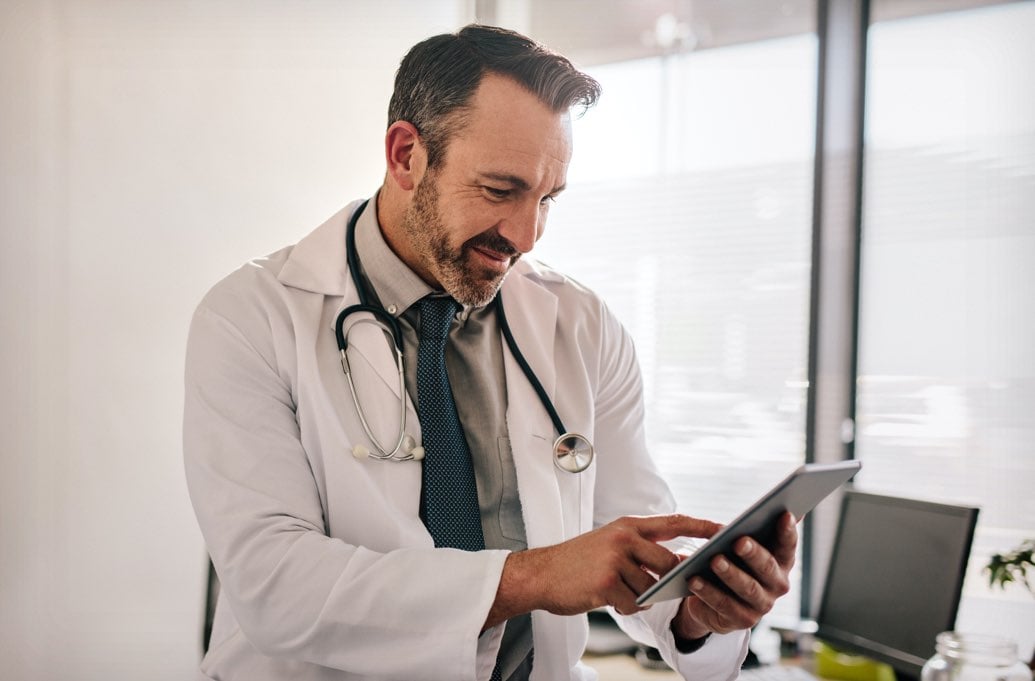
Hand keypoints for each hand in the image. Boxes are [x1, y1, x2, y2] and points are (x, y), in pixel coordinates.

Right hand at [485, 514, 721, 627]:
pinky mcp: (607, 583)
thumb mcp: (611, 542)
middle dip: (665, 578)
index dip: (702, 525)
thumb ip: (643, 548)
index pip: (675, 522)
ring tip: (616, 589)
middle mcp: (624, 537)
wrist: (542, 574)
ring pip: (651, 587)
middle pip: (668, 562)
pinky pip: (635, 603)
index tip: (725, 529)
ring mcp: (615, 559)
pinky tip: (609, 598)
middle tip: (652, 584)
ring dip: (640, 595)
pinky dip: (627, 607)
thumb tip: (678, 561)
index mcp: (628, 525)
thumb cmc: (579, 561)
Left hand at [672, 512, 797, 640]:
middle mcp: (778, 585)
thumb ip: (756, 528)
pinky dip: (708, 591)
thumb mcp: (743, 545)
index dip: (788, 531)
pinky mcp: (743, 620)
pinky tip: (694, 579)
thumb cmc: (734, 562)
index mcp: (782, 562)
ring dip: (730, 573)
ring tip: (714, 560)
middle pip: (767, 567)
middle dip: (753, 553)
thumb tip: (771, 506)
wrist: (716, 600)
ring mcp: (762, 605)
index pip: (788, 545)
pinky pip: (724, 605)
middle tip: (738, 541)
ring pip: (747, 588)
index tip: (784, 513)